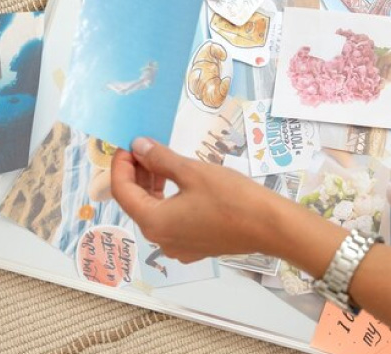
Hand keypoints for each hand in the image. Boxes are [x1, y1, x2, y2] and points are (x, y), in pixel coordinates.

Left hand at [110, 138, 279, 261]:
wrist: (270, 227)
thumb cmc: (232, 198)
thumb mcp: (193, 172)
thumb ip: (160, 159)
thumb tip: (138, 146)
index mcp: (153, 222)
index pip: (122, 191)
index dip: (121, 164)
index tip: (129, 144)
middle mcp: (160, 239)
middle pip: (137, 203)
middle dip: (138, 174)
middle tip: (146, 148)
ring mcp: (178, 247)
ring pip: (155, 212)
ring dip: (154, 187)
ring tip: (163, 162)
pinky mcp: (195, 247)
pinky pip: (173, 222)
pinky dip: (170, 201)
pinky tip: (183, 184)